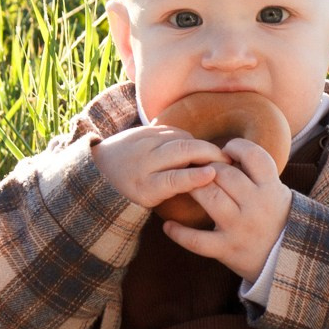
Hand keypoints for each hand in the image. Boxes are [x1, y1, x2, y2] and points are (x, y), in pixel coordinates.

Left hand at [92, 123, 227, 212]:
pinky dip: (188, 138)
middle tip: (227, 160)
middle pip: (180, 151)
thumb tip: (208, 181)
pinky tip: (196, 146)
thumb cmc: (132, 190)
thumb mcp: (150, 199)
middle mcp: (142, 162)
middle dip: (207, 152)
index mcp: (143, 187)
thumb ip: (174, 189)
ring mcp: (143, 142)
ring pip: (180, 138)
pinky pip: (174, 131)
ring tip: (217, 154)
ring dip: (201, 145)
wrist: (101, 168)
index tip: (212, 174)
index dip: (194, 177)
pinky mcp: (144, 129)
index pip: (171, 180)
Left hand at [162, 137, 290, 280]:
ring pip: (210, 197)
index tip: (226, 149)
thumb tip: (223, 150)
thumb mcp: (275, 192)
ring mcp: (240, 228)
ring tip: (185, 185)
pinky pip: (197, 240)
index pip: (253, 156)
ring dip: (193, 187)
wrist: (285, 258)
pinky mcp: (227, 249)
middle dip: (207, 167)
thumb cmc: (274, 217)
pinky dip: (179, 232)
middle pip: (224, 174)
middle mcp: (257, 206)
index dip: (236, 147)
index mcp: (271, 188)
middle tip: (199, 168)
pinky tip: (169, 226)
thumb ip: (256, 173)